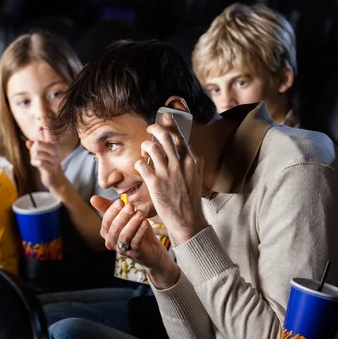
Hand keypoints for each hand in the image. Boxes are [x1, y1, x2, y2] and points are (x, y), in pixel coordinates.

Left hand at [26, 127, 68, 191]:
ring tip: (36, 161)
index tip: (43, 114)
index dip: (46, 124)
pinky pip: (39, 162)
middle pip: (38, 144)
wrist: (54, 178)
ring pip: (37, 153)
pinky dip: (35, 163)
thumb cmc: (46, 163)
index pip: (49, 133)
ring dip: (33, 158)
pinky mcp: (51, 168)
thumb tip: (28, 141)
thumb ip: (34, 147)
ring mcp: (54, 159)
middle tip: (34, 155)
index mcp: (52, 145)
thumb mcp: (40, 153)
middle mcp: (55, 150)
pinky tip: (37, 165)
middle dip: (33, 150)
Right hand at [91, 196, 170, 269]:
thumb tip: (93, 198)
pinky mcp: (135, 253)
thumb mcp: (122, 217)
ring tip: (140, 213)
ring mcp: (123, 249)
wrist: (151, 248)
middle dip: (122, 216)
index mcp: (106, 232)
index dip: (112, 211)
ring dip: (132, 223)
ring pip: (124, 236)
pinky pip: (136, 242)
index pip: (106, 221)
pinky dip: (140, 231)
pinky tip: (145, 222)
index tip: (120, 201)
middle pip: (114, 228)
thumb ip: (109, 207)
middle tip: (131, 206)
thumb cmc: (135, 229)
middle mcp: (112, 242)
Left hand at [134, 113, 207, 244]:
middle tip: (149, 127)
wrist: (188, 220)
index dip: (171, 124)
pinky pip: (142, 164)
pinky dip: (139, 163)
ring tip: (145, 151)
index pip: (180, 136)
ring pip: (151, 147)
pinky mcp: (155, 182)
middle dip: (154, 128)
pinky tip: (141, 167)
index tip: (165, 117)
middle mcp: (180, 163)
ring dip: (145, 146)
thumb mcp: (198, 177)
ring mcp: (167, 172)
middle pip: (165, 136)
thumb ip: (194, 162)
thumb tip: (191, 149)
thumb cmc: (191, 199)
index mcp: (191, 161)